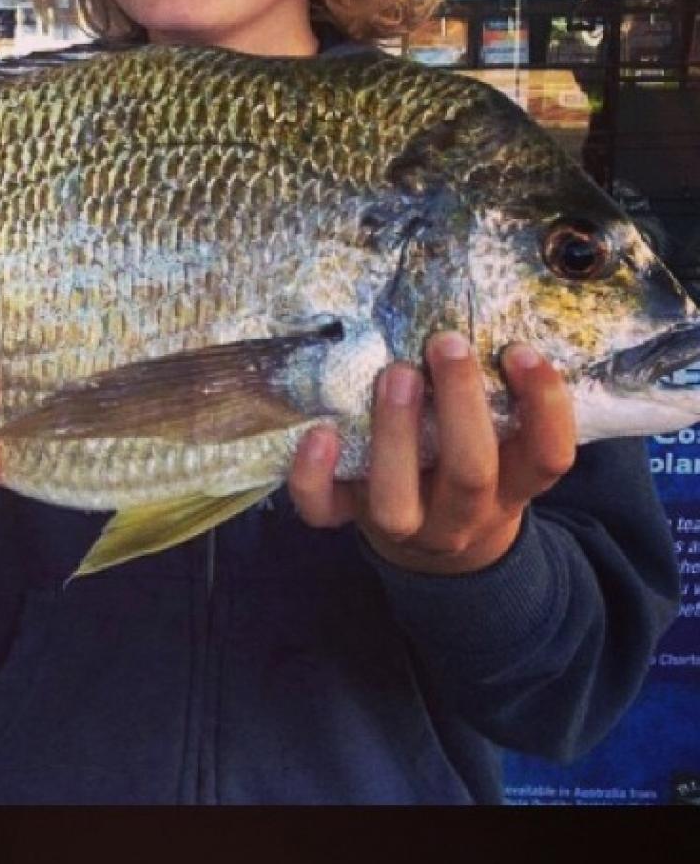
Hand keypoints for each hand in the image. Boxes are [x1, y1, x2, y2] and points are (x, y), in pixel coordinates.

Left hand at [287, 332, 576, 574]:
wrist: (435, 553)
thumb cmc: (466, 466)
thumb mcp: (501, 445)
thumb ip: (499, 401)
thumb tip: (482, 311)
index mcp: (511, 488)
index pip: (548, 458)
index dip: (544, 407)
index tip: (520, 351)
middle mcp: (461, 514)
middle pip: (470, 474)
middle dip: (460, 406)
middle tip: (446, 343)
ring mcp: (403, 525)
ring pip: (396, 502)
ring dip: (395, 434)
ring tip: (396, 373)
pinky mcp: (346, 520)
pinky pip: (324, 509)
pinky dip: (315, 474)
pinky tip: (319, 430)